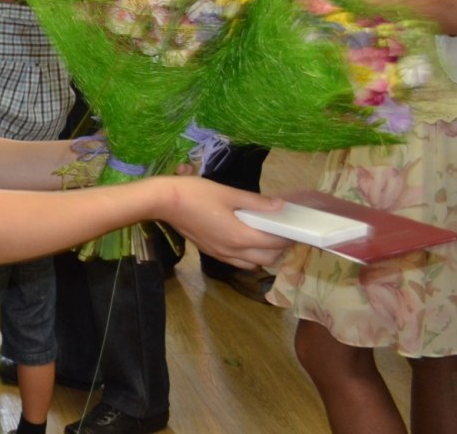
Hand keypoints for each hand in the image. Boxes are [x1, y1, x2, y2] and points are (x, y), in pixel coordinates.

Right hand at [163, 178, 288, 269]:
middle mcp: (233, 251)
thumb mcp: (227, 193)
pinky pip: (238, 262)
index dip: (287, 236)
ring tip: (263, 236)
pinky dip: (248, 256)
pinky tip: (244, 239)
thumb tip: (280, 205)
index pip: (274, 243)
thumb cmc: (195, 193)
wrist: (163, 202)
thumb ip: (256, 201)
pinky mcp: (211, 253)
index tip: (293, 226)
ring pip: (253, 264)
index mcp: (240, 236)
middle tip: (280, 230)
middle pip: (268, 259)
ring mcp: (221, 254)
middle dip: (279, 248)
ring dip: (264, 254)